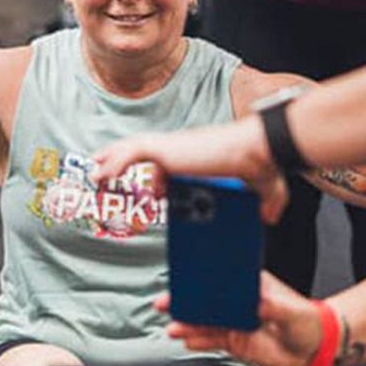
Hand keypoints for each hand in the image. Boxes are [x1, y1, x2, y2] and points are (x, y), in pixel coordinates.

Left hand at [92, 118, 289, 222]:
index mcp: (196, 155)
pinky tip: (101, 175)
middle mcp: (181, 148)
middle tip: (104, 175)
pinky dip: (114, 163)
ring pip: (131, 149)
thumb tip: (271, 218)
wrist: (258, 153)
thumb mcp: (263, 190)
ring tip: (94, 176)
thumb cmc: (260, 165)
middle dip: (120, 159)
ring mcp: (171, 147)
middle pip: (142, 150)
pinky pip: (131, 153)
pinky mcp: (165, 150)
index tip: (153, 193)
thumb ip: (266, 204)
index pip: (168, 160)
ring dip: (110, 160)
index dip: (157, 178)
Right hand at [159, 273, 325, 365]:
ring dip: (188, 324)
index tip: (186, 283)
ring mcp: (235, 322)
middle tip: (167, 304)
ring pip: (206, 322)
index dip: (203, 281)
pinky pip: (212, 341)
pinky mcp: (235, 341)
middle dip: (186, 302)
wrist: (313, 350)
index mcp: (250, 285)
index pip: (222, 281)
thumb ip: (274, 308)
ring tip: (173, 327)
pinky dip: (199, 341)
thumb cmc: (307, 322)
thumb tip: (259, 304)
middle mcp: (238, 302)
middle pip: (208, 301)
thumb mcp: (292, 312)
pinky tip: (187, 341)